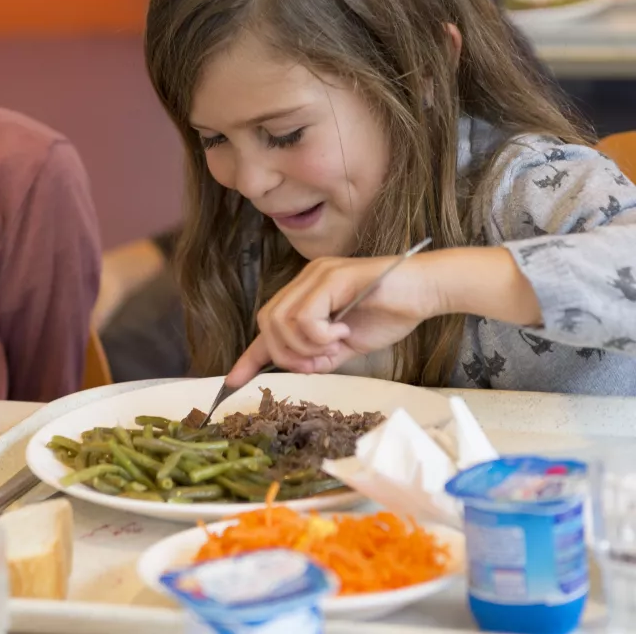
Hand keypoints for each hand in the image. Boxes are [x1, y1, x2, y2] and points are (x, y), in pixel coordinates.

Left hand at [226, 254, 443, 387]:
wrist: (425, 292)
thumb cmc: (391, 313)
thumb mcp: (348, 343)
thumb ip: (321, 354)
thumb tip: (301, 368)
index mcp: (308, 293)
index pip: (270, 325)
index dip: (251, 356)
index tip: (232, 382)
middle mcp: (307, 279)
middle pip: (268, 323)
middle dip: (286, 354)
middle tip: (318, 362)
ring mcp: (318, 275)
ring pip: (281, 321)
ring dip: (304, 346)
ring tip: (334, 346)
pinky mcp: (331, 277)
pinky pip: (304, 317)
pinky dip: (318, 335)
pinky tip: (342, 333)